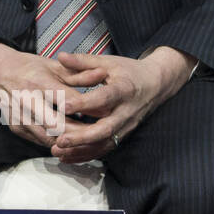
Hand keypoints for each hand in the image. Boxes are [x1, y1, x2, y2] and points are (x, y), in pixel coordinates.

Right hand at [0, 40, 109, 148]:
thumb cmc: (30, 67)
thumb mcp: (54, 66)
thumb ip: (79, 73)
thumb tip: (103, 74)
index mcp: (39, 81)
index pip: (67, 100)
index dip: (87, 108)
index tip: (105, 113)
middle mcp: (27, 100)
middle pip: (58, 124)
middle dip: (80, 132)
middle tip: (98, 134)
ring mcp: (19, 115)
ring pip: (49, 137)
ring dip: (69, 141)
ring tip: (87, 140)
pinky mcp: (15, 126)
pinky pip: (39, 141)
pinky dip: (55, 142)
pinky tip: (68, 141)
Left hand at [50, 47, 195, 162]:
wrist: (156, 84)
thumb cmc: (128, 71)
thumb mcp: (108, 62)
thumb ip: (83, 61)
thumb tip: (60, 56)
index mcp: (123, 90)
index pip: (104, 98)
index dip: (84, 103)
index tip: (64, 106)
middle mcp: (126, 112)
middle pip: (105, 128)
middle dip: (81, 136)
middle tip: (59, 138)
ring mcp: (126, 126)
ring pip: (104, 143)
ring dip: (80, 150)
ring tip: (57, 151)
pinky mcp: (123, 135)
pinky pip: (105, 148)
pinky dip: (86, 155)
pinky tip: (67, 157)